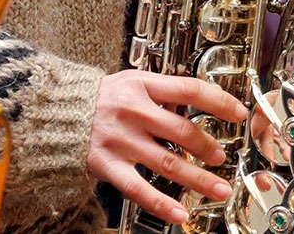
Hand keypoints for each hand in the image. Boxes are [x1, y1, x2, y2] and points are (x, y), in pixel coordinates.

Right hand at [87, 70, 246, 225]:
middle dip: (208, 146)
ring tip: (218, 188)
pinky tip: (179, 212)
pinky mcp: (108, 164)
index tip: (238, 113)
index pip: (189, 90)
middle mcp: (133, 112)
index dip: (218, 101)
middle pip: (181, 131)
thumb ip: (162, 92)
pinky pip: (137, 187)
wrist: (55, 110)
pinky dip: (160, 202)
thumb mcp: (131, 81)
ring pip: (167, 163)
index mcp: (142, 86)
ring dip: (198, 178)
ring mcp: (121, 140)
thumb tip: (201, 102)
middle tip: (221, 156)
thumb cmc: (98, 96)